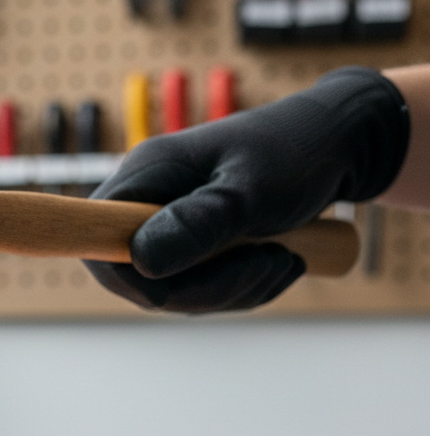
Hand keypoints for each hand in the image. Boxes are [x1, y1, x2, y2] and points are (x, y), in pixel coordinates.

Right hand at [88, 66, 409, 311]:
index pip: (96, 239)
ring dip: (235, 290)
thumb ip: (197, 222)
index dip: (126, 275)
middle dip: (204, 290)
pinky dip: (243, 288)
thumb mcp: (252, 189)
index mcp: (146, 175)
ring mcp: (167, 225)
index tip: (178, 285)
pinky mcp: (191, 245)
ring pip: (176, 292)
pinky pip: (201, 291)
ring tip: (284, 258)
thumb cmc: (297, 153)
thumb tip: (141, 261)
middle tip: (268, 264)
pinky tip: (278, 262)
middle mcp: (147, 202)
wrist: (339, 144)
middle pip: (139, 279)